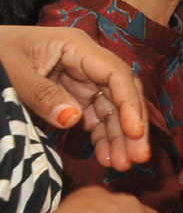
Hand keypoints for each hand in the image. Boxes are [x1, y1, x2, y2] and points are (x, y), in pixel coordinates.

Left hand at [0, 25, 148, 169]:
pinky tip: (106, 157)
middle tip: (139, 157)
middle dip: (132, 125)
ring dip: (119, 137)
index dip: (129, 103)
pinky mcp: (73, 97)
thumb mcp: (11, 70)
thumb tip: (72, 119)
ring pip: (111, 110)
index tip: (134, 132)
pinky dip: (102, 138)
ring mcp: (82, 81)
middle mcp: (87, 64)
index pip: (115, 73)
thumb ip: (41, 93)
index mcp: (76, 47)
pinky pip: (94, 119)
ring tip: (122, 165)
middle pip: (120, 93)